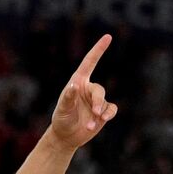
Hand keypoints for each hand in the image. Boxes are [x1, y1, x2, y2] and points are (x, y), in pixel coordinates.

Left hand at [48, 34, 118, 150]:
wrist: (66, 136)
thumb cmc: (61, 120)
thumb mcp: (62, 109)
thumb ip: (68, 97)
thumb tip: (74, 85)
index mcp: (78, 82)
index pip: (89, 63)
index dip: (98, 50)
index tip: (108, 37)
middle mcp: (88, 89)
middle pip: (99, 90)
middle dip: (97, 102)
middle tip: (94, 112)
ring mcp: (96, 100)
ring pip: (104, 102)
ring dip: (99, 113)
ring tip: (89, 126)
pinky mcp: (103, 112)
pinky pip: (111, 109)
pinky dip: (108, 115)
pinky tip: (101, 121)